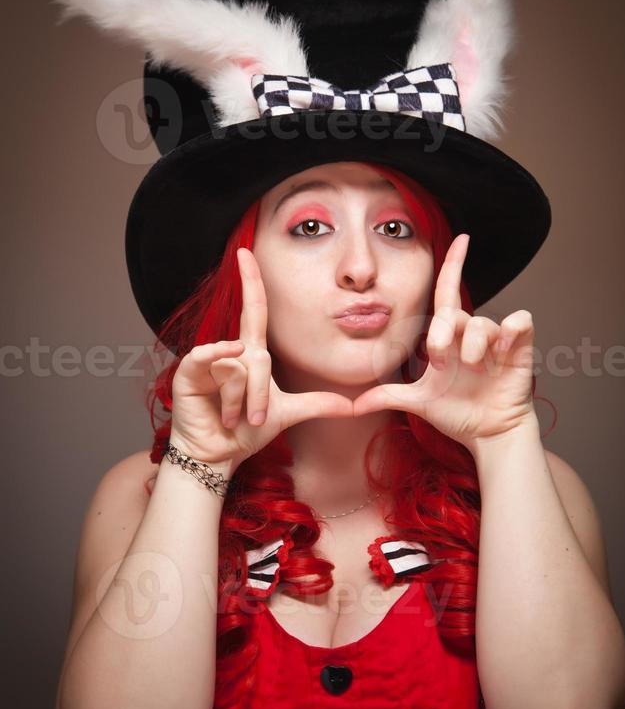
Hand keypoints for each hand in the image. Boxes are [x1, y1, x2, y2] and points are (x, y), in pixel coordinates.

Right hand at [169, 247, 352, 467]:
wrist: (218, 455)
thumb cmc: (245, 432)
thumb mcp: (286, 414)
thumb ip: (317, 404)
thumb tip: (351, 406)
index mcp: (250, 355)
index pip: (254, 310)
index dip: (251, 281)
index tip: (247, 254)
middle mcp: (229, 351)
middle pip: (256, 357)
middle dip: (260, 395)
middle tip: (255, 420)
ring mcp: (206, 360)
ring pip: (236, 367)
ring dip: (238, 400)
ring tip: (233, 418)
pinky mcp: (188, 372)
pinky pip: (207, 359)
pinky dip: (217, 365)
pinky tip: (220, 379)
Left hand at [352, 233, 537, 450]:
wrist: (488, 436)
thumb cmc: (457, 413)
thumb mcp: (418, 402)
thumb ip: (387, 396)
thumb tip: (353, 405)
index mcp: (448, 338)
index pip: (447, 293)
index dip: (453, 264)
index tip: (461, 238)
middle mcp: (471, 334)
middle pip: (454, 313)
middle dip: (444, 333)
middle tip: (441, 359)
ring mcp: (496, 341)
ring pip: (483, 321)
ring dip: (474, 342)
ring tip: (472, 366)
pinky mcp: (519, 349)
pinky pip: (520, 322)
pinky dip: (511, 329)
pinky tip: (502, 349)